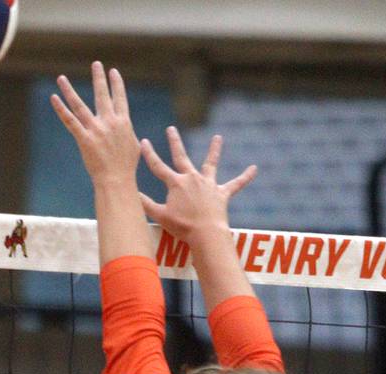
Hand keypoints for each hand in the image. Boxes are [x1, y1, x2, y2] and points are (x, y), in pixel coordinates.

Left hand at [50, 63, 140, 185]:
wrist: (117, 180)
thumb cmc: (126, 167)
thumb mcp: (133, 147)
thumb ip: (129, 134)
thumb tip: (132, 132)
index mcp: (123, 122)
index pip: (120, 98)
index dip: (116, 84)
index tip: (113, 72)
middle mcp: (110, 122)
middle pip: (103, 95)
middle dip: (99, 78)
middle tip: (96, 64)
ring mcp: (96, 129)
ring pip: (80, 105)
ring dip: (69, 90)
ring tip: (62, 78)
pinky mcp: (84, 138)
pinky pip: (70, 120)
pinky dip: (61, 109)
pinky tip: (54, 98)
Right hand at [139, 128, 256, 244]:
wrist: (206, 233)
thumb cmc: (182, 227)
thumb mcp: (159, 215)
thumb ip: (144, 203)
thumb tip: (130, 194)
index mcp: (176, 184)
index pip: (158, 167)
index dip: (149, 154)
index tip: (143, 141)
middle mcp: (192, 179)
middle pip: (181, 157)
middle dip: (174, 142)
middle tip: (171, 129)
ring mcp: (208, 185)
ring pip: (211, 163)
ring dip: (214, 150)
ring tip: (218, 137)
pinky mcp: (222, 194)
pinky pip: (236, 184)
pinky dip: (245, 176)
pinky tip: (254, 168)